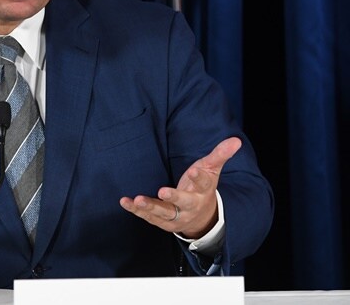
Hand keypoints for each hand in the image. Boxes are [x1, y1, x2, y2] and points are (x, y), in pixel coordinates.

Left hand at [120, 136, 240, 238]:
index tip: (194, 171)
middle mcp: (190, 205)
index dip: (199, 178)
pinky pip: (148, 217)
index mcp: (203, 191)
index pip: (203, 185)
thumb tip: (235, 140)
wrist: (201, 218)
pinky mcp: (162, 221)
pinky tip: (125, 201)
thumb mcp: (211, 170)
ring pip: (163, 213)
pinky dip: (136, 210)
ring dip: (150, 207)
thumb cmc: (202, 187)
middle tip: (162, 191)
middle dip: (174, 197)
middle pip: (183, 202)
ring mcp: (176, 215)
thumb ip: (220, 155)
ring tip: (138, 200)